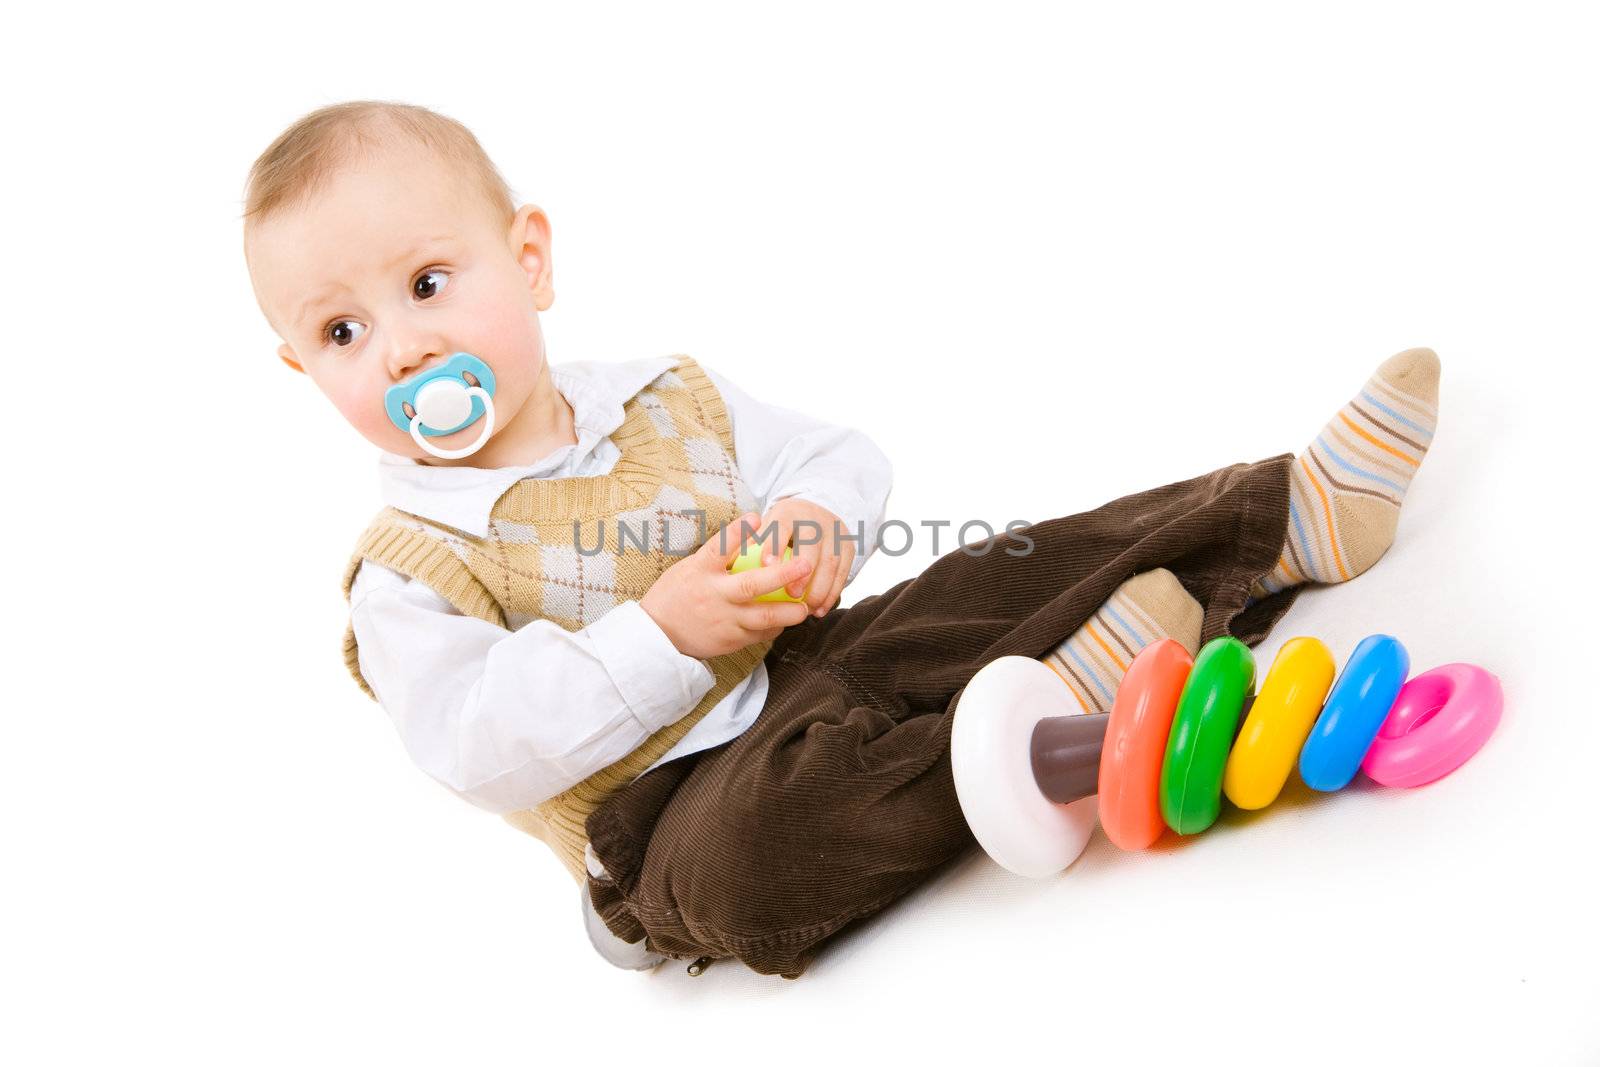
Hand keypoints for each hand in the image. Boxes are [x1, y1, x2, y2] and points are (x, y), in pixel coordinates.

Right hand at [640, 512, 815, 659]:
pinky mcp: (730, 641)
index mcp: (700, 571)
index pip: (719, 547)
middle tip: (805, 565)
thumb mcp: (689, 569)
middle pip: (752, 584)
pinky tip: (785, 621)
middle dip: (782, 574)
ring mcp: (724, 620)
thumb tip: (747, 535)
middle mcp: (713, 595)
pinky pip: (760, 634)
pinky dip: (775, 627)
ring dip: (789, 612)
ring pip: (763, 617)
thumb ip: (716, 557)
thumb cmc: (676, 596)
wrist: (657, 637)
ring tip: (805, 608)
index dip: (738, 531)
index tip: (757, 516)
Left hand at [756, 497, 856, 617]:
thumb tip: (729, 569)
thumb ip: (751, 545)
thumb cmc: (780, 530)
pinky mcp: (848, 546)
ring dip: (820, 588)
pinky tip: (820, 610)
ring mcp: (835, 532)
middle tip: (792, 594)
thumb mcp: (765, 528)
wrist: (817, 512)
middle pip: (811, 544)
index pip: (781, 526)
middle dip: (802, 570)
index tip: (766, 566)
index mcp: (788, 512)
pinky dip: (832, 592)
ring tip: (808, 610)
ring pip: (830, 560)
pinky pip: (843, 571)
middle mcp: (814, 519)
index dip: (775, 544)